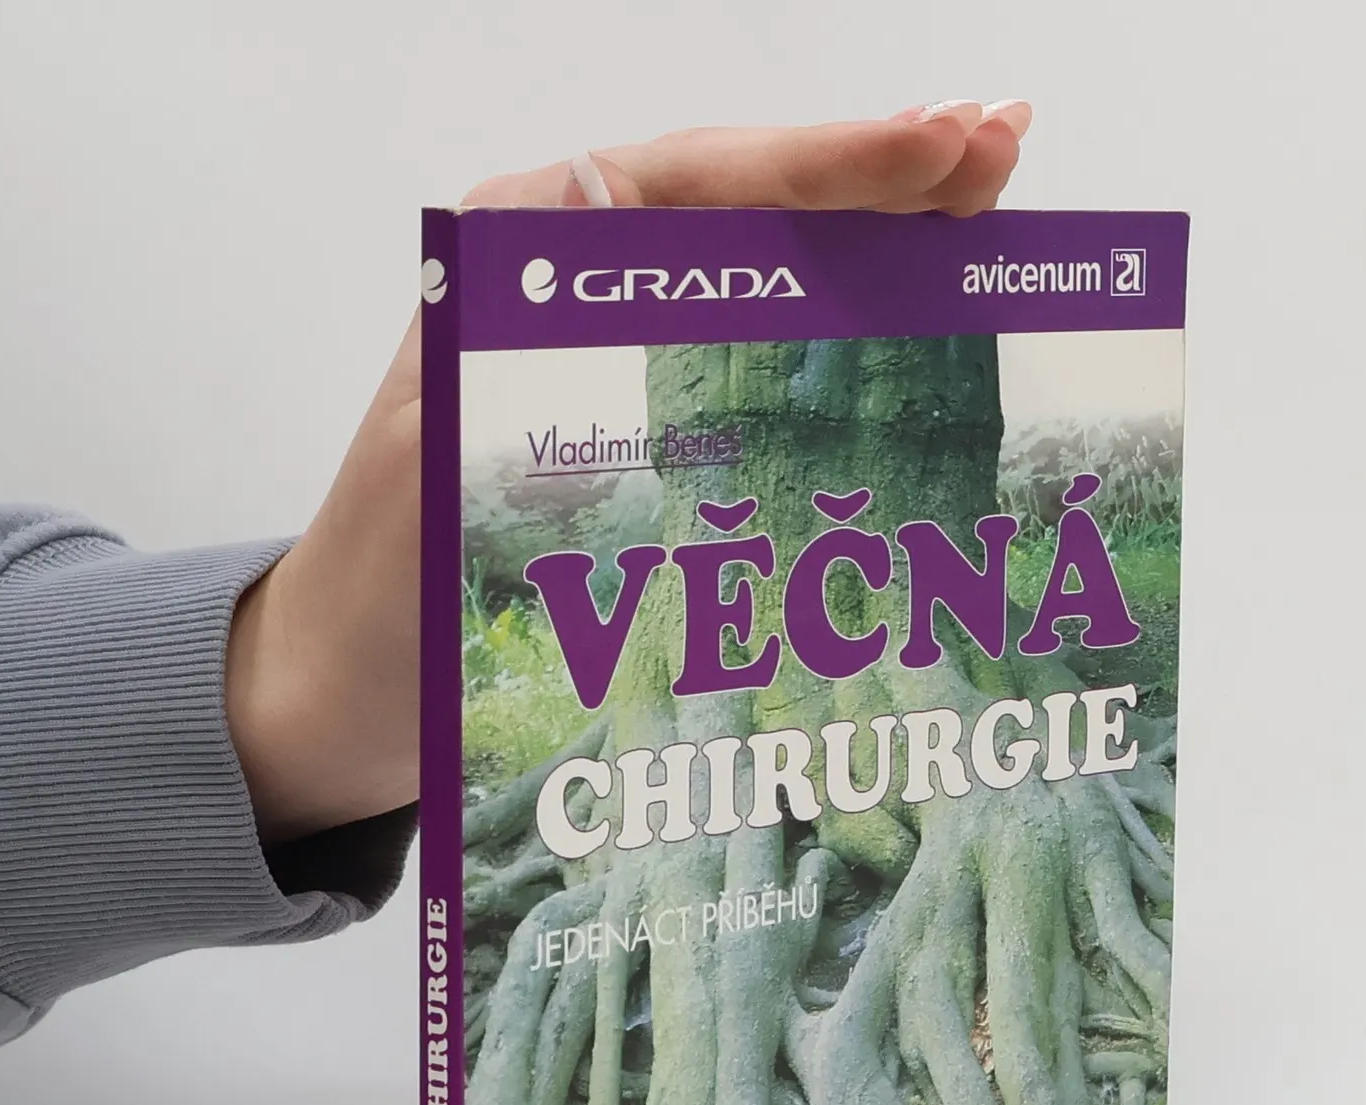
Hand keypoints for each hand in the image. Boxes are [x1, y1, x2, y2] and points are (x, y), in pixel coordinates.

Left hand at [225, 103, 1032, 843]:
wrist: (363, 697)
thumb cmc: (387, 600)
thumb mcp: (430, 469)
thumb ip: (500, 354)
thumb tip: (577, 222)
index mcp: (524, 264)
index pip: (700, 182)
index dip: (827, 163)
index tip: (940, 146)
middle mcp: (580, 286)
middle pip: (752, 204)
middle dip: (878, 174)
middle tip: (1002, 149)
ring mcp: (621, 354)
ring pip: (769, 267)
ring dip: (878, 232)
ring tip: (986, 198)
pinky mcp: (647, 425)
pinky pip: (761, 353)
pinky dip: (846, 325)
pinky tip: (922, 311)